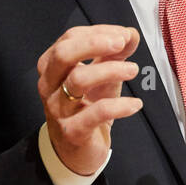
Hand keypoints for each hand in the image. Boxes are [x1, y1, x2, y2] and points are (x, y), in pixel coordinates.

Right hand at [37, 24, 142, 175]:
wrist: (76, 152)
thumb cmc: (86, 107)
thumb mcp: (101, 77)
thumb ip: (114, 53)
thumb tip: (131, 34)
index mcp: (52, 66)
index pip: (70, 38)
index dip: (98, 32)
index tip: (124, 35)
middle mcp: (49, 85)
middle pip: (64, 54)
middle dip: (94, 44)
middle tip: (121, 43)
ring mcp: (57, 109)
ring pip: (78, 80)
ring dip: (110, 70)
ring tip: (134, 70)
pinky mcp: (72, 131)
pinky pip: (95, 113)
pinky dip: (119, 106)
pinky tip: (136, 104)